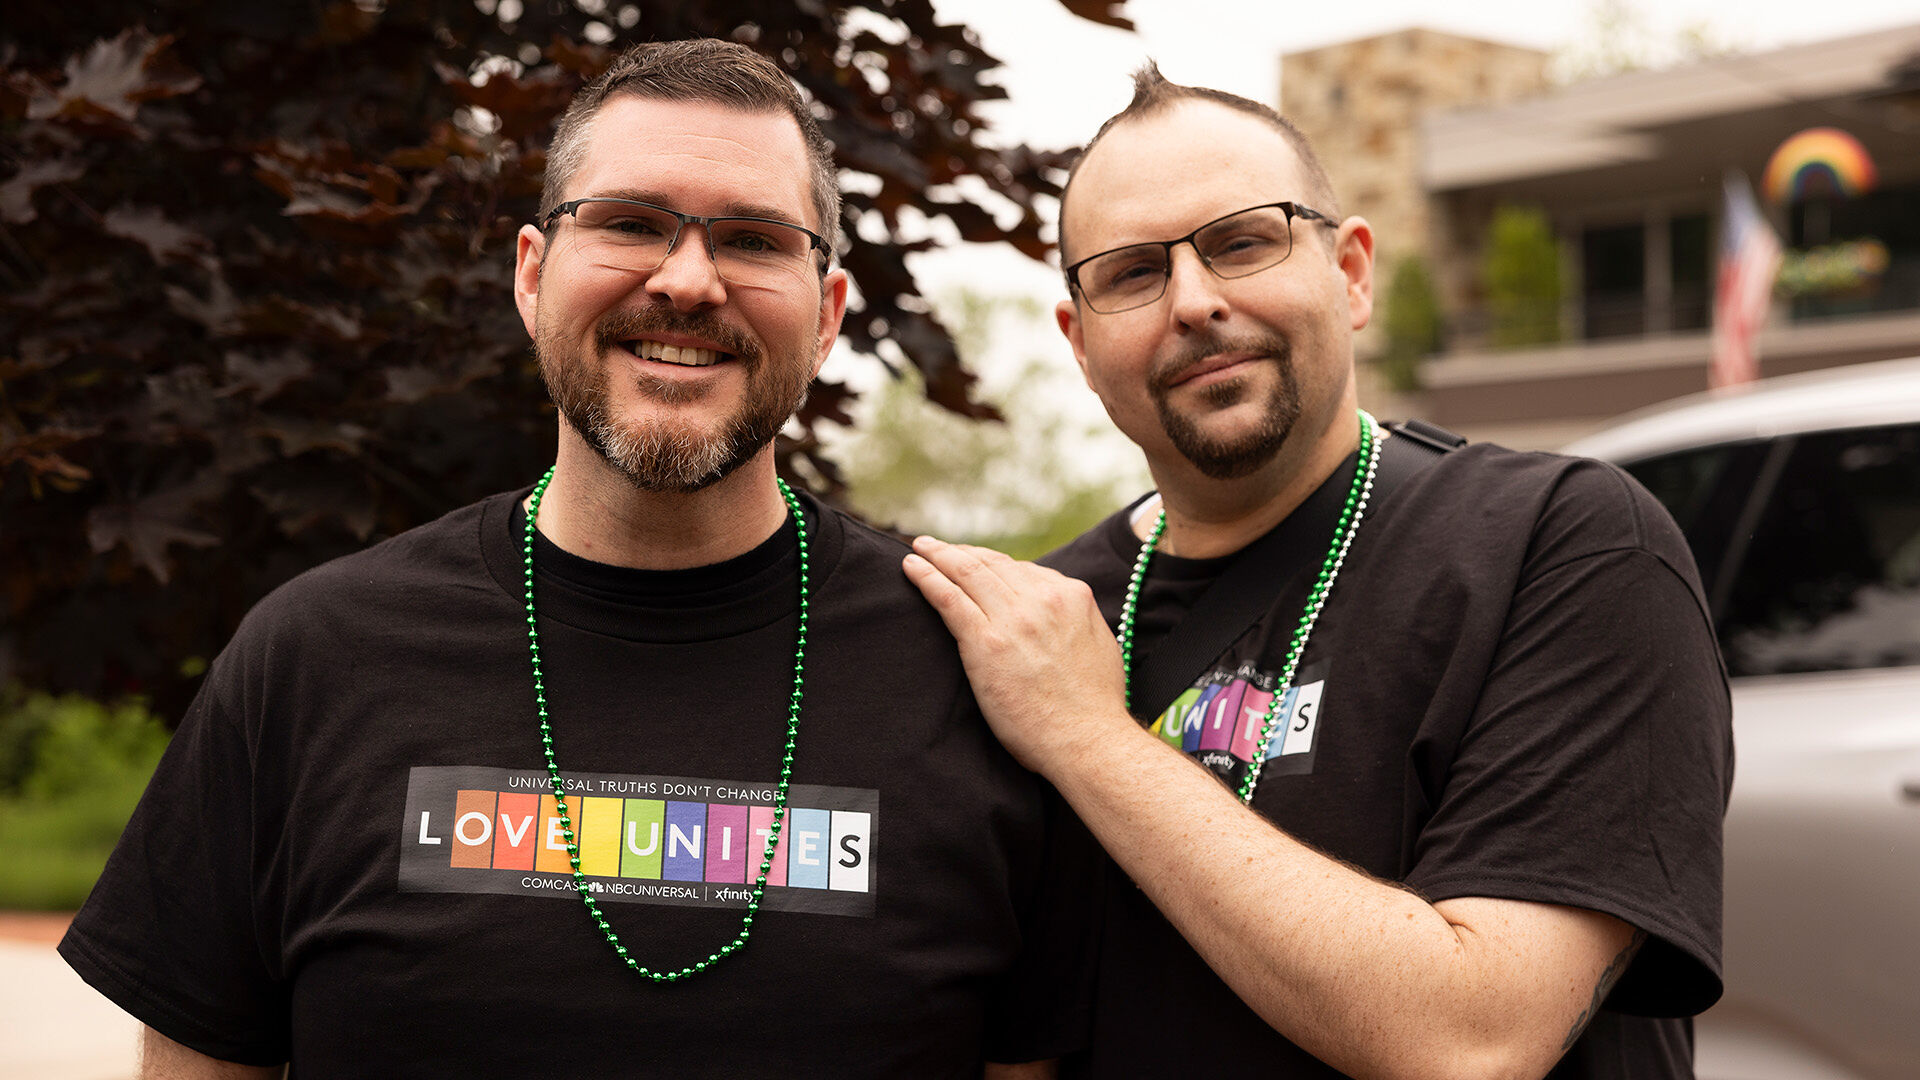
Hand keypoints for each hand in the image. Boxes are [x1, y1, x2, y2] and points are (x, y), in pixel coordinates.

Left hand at [903, 536, 1130, 769]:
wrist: (1087, 740)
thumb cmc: (1094, 706)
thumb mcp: (1099, 645)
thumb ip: (1076, 622)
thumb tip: (1061, 617)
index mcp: (1072, 596)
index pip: (1023, 570)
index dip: (993, 565)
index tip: (974, 564)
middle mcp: (1043, 598)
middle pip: (992, 565)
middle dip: (960, 552)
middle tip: (936, 546)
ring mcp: (1013, 618)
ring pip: (967, 572)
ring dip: (938, 555)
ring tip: (919, 549)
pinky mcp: (985, 642)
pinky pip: (948, 598)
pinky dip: (926, 577)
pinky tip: (911, 568)